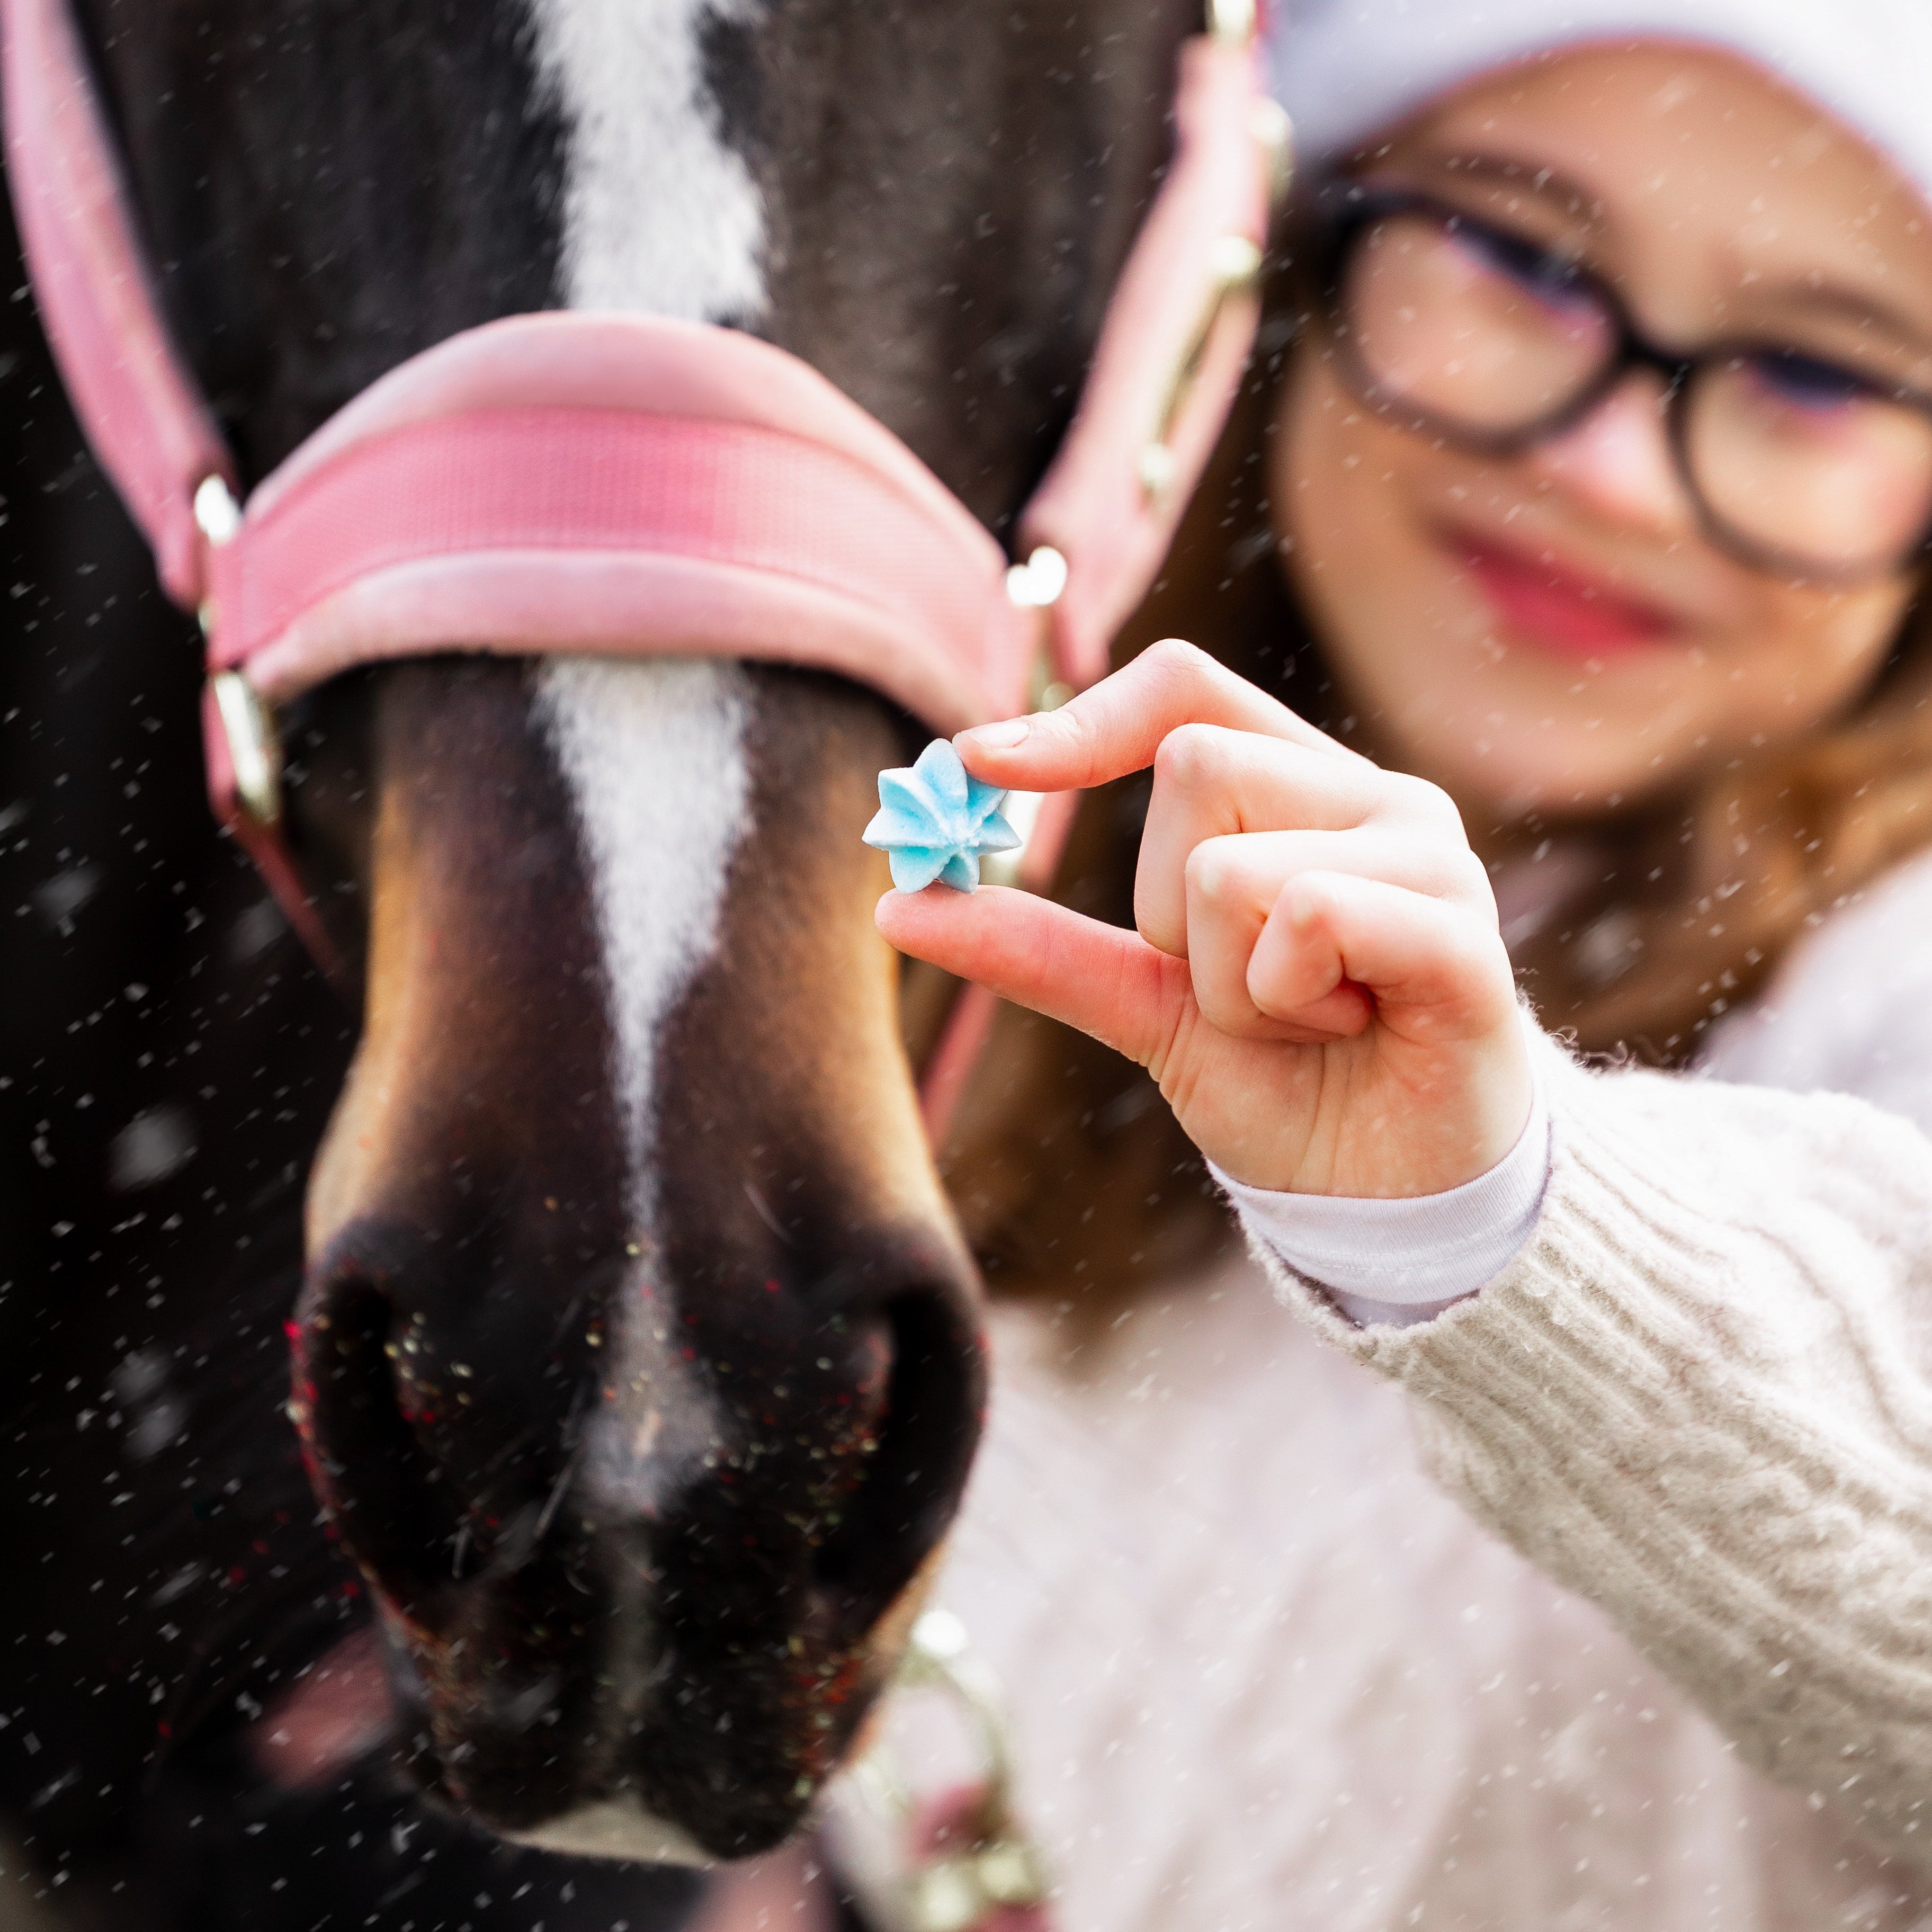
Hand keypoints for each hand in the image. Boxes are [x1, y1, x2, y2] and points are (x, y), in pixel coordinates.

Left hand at [875, 640, 1532, 1196]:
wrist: (1389, 1200)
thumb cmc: (1286, 1081)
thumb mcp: (1142, 1006)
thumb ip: (1039, 947)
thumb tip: (897, 907)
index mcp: (1303, 789)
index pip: (1184, 690)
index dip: (1079, 719)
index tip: (974, 764)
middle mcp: (1375, 798)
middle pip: (1193, 771)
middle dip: (1171, 912)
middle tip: (1247, 985)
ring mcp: (1431, 858)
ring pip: (1233, 864)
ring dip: (1232, 982)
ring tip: (1306, 1020)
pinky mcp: (1464, 937)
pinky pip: (1309, 914)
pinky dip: (1288, 998)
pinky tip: (1349, 1030)